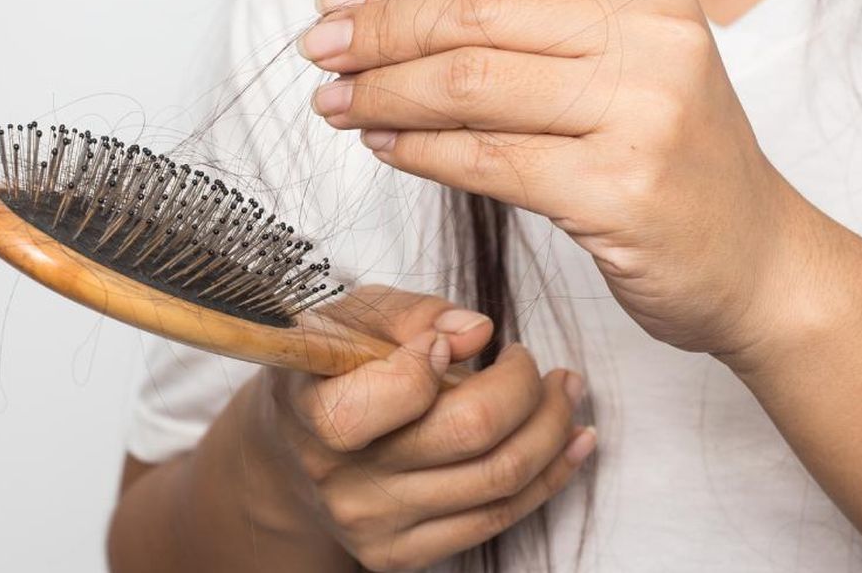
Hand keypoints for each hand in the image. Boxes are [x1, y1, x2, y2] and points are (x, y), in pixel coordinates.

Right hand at [246, 285, 594, 571]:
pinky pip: (498, 518)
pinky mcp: (403, 554)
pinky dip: (550, 476)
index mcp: (314, 409)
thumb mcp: (351, 319)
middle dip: (525, 385)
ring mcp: (374, 523)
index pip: (394, 393)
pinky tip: (569, 439)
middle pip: (471, 431)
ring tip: (563, 391)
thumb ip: (410, 313)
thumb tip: (476, 331)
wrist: (292, 455)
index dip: (437, 360)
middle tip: (529, 360)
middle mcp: (341, 477)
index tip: (449, 341)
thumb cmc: (331, 371)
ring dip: (553, 426)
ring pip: (500, 477)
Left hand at [301, 0, 829, 359]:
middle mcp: (653, 37)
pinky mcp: (622, 190)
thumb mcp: (620, 67)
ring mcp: (644, 112)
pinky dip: (420, 151)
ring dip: (384, 92)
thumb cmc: (672, 162)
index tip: (338, 2)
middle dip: (378, 31)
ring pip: (470, 83)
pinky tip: (382, 145)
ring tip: (335, 102)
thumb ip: (529, 29)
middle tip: (317, 51)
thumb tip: (384, 9)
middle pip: (474, 14)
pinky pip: (488, 161)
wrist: (759, 262)